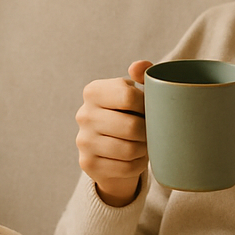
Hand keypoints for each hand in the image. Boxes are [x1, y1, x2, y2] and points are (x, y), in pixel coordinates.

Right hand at [75, 60, 153, 206]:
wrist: (110, 147)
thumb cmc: (129, 113)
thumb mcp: (135, 92)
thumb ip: (143, 75)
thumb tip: (138, 67)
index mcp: (93, 91)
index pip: (129, 97)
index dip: (148, 106)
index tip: (150, 109)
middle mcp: (83, 115)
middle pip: (131, 127)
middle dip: (148, 132)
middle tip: (151, 131)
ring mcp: (83, 141)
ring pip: (130, 150)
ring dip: (145, 149)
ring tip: (144, 144)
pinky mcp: (87, 164)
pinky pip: (126, 168)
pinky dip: (138, 164)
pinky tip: (136, 157)